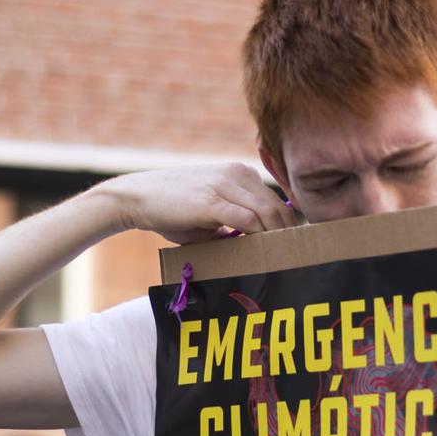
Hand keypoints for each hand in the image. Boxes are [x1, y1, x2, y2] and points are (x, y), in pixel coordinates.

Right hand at [94, 163, 295, 244]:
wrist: (137, 197)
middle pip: (279, 206)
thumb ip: (235, 225)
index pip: (278, 200)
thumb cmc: (173, 210)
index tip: (299, 247)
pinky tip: (264, 253)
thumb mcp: (211, 215)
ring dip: (279, 238)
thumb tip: (258, 247)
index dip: (291, 225)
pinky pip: (246, 219)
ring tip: (285, 261)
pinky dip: (259, 236)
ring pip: (268, 212)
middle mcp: (237, 174)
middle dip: (291, 234)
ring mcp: (225, 185)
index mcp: (241, 175)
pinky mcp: (211, 201)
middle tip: (299, 260)